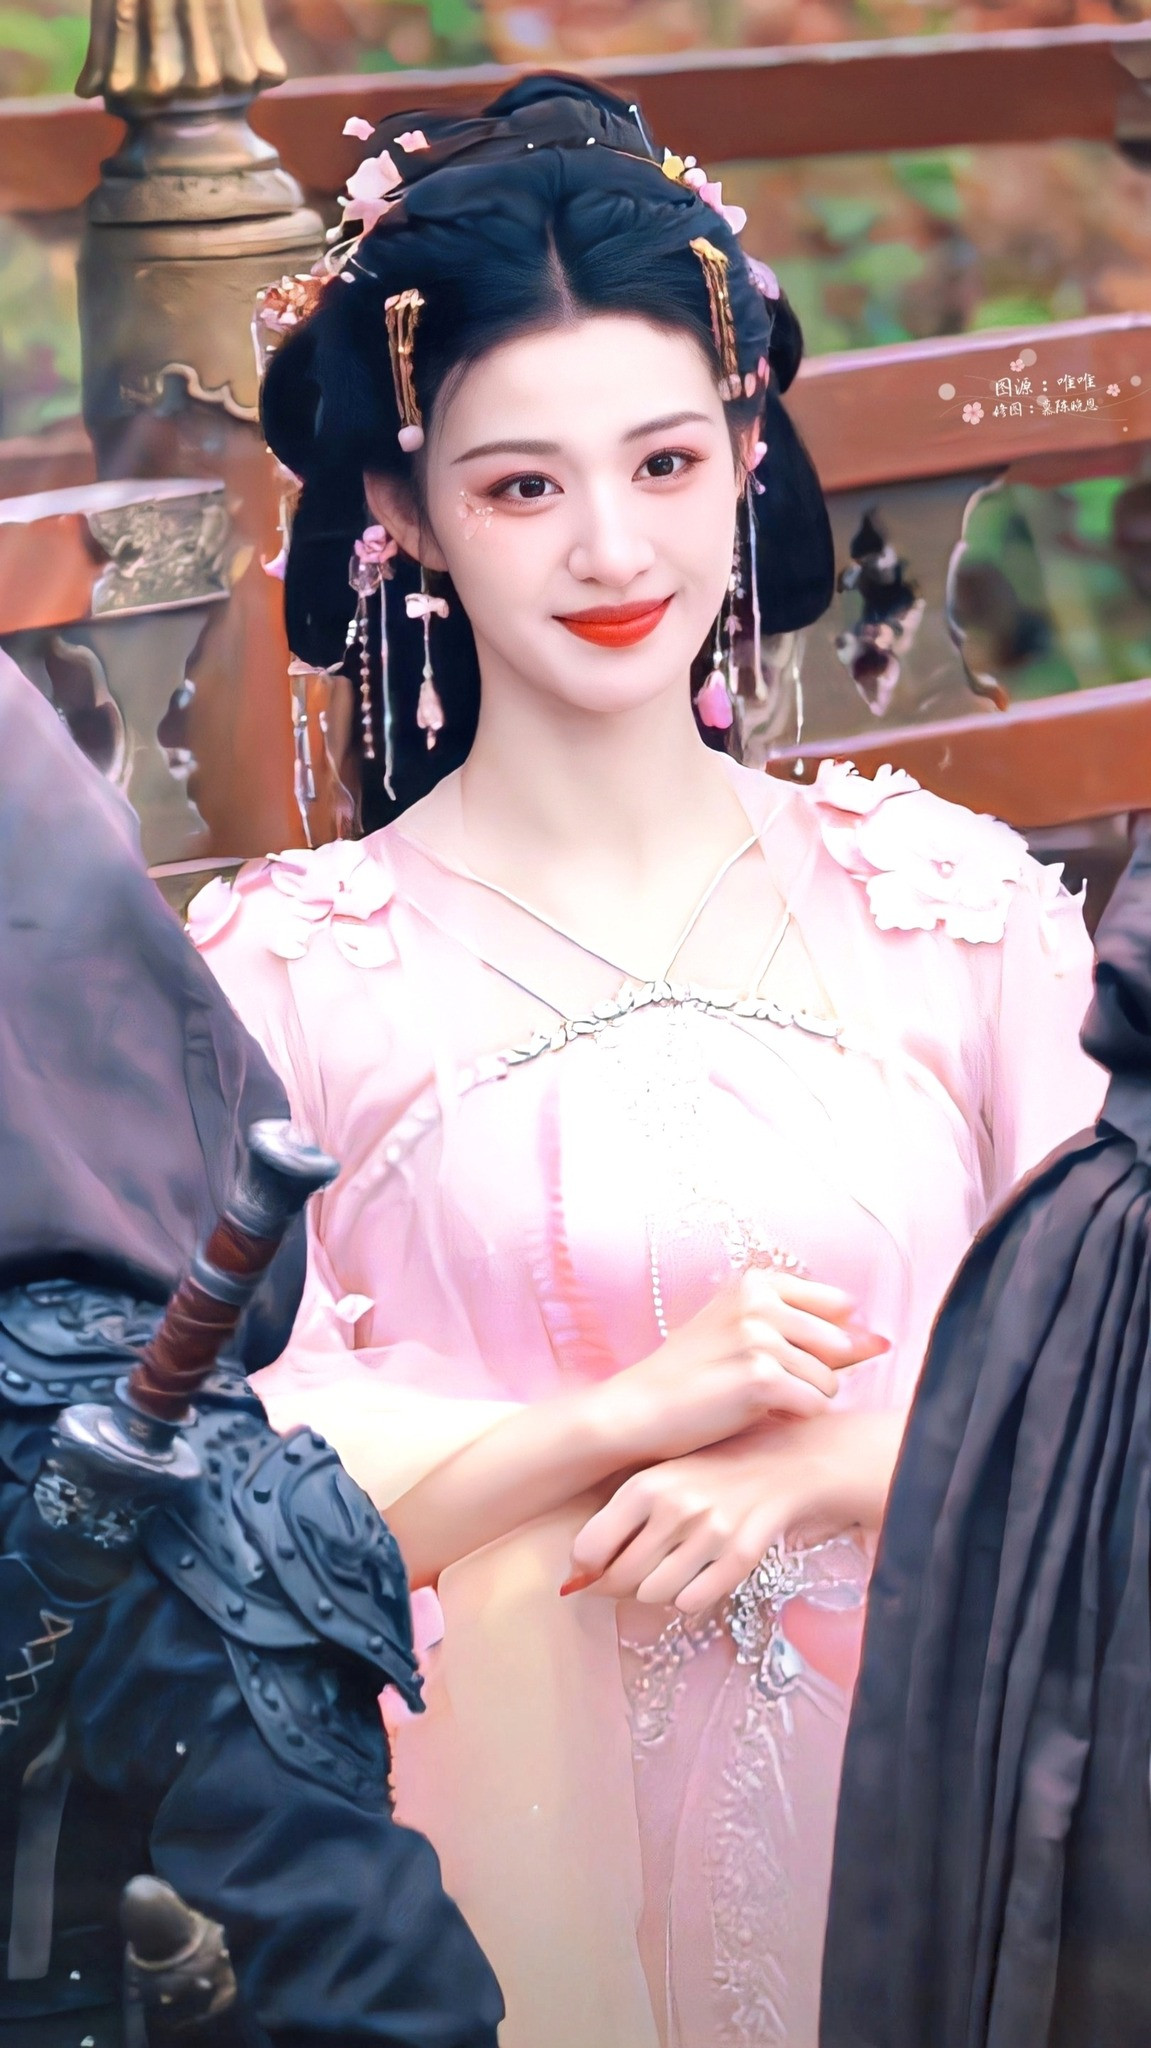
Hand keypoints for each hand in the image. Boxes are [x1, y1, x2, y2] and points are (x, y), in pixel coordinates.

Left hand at [565, 1410, 905, 1619]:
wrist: (789, 1459)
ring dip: (658, 1592)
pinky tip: (698, 1577)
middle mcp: (673, 1506)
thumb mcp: (664, 1478)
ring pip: (656, 1594)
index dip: (588, 1571)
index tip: (595, 1573)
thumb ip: (621, 1519)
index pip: (589, 1549)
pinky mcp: (742, 1551)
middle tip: (636, 1579)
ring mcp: (710, 1530)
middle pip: (622, 1579)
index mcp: (644, 1485)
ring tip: (671, 1572)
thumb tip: (580, 1572)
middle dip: (623, 1588)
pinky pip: (696, 1600)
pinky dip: (691, 1598)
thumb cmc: (716, 1470)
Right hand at [585, 1269, 886, 1471]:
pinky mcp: (760, 1375)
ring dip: (802, 1401)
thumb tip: (884, 1341)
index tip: (786, 1360)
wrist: (639, 1411)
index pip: (838, 1307)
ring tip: (753, 1402)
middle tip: (763, 1386)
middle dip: (815, 1376)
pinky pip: (814, 1405)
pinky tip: (756, 1416)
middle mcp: (760, 1300)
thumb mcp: (751, 1339)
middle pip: (839, 1346)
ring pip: (829, 1381)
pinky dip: (792, 1419)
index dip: (824, 1344)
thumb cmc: (696, 1378)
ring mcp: (760, 1335)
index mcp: (757, 1282)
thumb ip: (818, 1336)